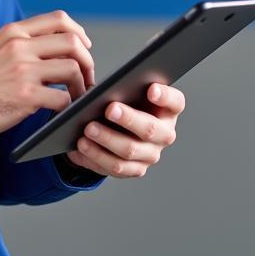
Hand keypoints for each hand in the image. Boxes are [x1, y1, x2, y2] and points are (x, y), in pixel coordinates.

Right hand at [0, 11, 94, 139]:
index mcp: (13, 32)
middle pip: (72, 43)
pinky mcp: (26, 96)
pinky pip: (62, 98)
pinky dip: (67, 106)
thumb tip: (51, 48)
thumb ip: (20, 43)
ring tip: (75, 95)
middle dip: (87, 60)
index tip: (84, 45)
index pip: (58, 19)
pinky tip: (61, 110)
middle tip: (86, 75)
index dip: (78, 32)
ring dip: (80, 85)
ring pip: (72, 69)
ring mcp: (23, 70)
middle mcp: (20, 46)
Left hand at [62, 83, 184, 178]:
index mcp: (167, 110)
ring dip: (107, 140)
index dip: (164, 96)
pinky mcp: (135, 169)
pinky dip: (95, 156)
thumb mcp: (127, 90)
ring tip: (87, 129)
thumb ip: (124, 86)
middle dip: (129, 119)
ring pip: (130, 151)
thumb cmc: (124, 101)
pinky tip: (79, 146)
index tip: (151, 89)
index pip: (175, 102)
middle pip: (150, 129)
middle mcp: (164, 134)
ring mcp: (150, 155)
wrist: (116, 125)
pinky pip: (115, 167)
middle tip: (109, 108)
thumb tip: (104, 89)